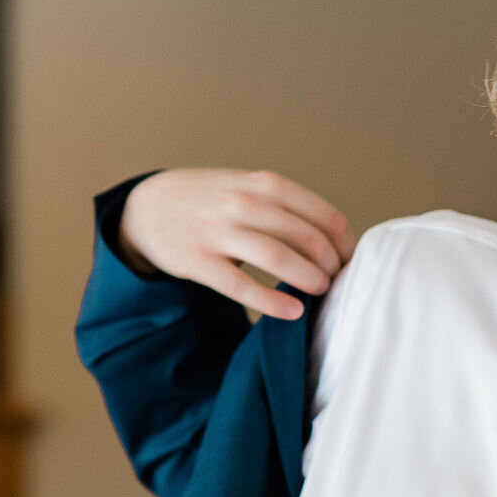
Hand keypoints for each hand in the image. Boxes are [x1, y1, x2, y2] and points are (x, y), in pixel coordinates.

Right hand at [118, 168, 351, 319]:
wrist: (146, 207)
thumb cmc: (210, 201)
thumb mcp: (248, 187)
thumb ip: (285, 206)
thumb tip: (335, 240)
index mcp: (264, 184)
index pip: (324, 217)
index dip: (345, 245)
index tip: (350, 262)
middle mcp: (244, 203)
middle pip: (307, 238)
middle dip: (330, 266)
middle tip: (336, 282)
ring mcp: (219, 231)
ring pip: (278, 258)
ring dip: (308, 279)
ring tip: (321, 292)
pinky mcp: (198, 261)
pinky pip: (242, 286)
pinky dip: (272, 302)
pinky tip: (292, 312)